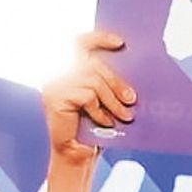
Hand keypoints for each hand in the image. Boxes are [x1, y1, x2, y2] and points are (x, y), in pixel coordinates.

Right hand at [38, 31, 137, 191]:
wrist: (77, 152)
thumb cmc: (94, 126)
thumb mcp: (105, 100)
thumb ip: (110, 83)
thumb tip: (138, 68)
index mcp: (69, 70)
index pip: (79, 43)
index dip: (99, 38)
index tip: (121, 43)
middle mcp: (58, 73)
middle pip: (93, 66)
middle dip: (117, 83)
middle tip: (133, 99)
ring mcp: (54, 84)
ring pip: (93, 82)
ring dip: (114, 101)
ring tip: (126, 116)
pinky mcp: (54, 98)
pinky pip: (87, 97)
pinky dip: (101, 110)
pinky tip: (106, 122)